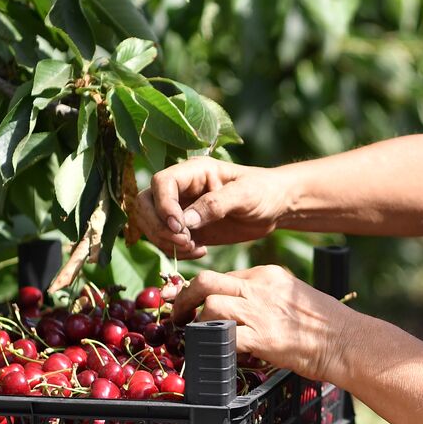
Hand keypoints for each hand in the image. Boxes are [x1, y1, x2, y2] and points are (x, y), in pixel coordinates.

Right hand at [132, 157, 291, 258]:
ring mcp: (181, 208)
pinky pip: (166, 240)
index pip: (162, 183)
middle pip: (146, 203)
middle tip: (185, 241)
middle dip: (158, 226)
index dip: (163, 205)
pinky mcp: (187, 228)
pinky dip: (175, 250)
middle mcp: (182, 188)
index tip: (179, 226)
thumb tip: (185, 221)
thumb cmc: (264, 192)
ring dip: (165, 241)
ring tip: (193, 248)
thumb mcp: (245, 195)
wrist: (276, 207)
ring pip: (150, 223)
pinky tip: (200, 251)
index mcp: (194, 171)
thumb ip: (215, 204)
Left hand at [164, 266, 356, 381]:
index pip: (225, 276)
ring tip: (191, 336)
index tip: (191, 302)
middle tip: (177, 313)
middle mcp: (260, 288)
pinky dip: (210, 344)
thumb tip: (244, 311)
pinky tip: (209, 352)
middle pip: (208, 281)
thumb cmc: (326, 325)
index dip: (202, 290)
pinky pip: (222, 335)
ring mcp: (260, 311)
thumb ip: (267, 298)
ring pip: (210, 304)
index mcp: (269, 276)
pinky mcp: (261, 336)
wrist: (346, 341)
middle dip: (186, 297)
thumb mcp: (294, 297)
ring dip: (195, 322)